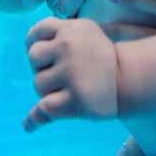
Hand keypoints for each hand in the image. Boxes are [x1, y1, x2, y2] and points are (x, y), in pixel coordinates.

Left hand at [23, 17, 117, 131]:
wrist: (128, 77)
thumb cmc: (101, 55)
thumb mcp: (85, 31)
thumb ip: (59, 33)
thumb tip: (27, 45)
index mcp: (71, 29)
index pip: (39, 30)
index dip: (33, 41)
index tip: (40, 52)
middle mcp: (69, 47)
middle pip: (33, 56)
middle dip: (41, 66)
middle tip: (59, 73)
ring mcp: (72, 73)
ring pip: (38, 84)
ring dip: (47, 90)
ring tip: (66, 89)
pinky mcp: (76, 99)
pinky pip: (44, 109)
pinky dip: (34, 119)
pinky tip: (28, 126)